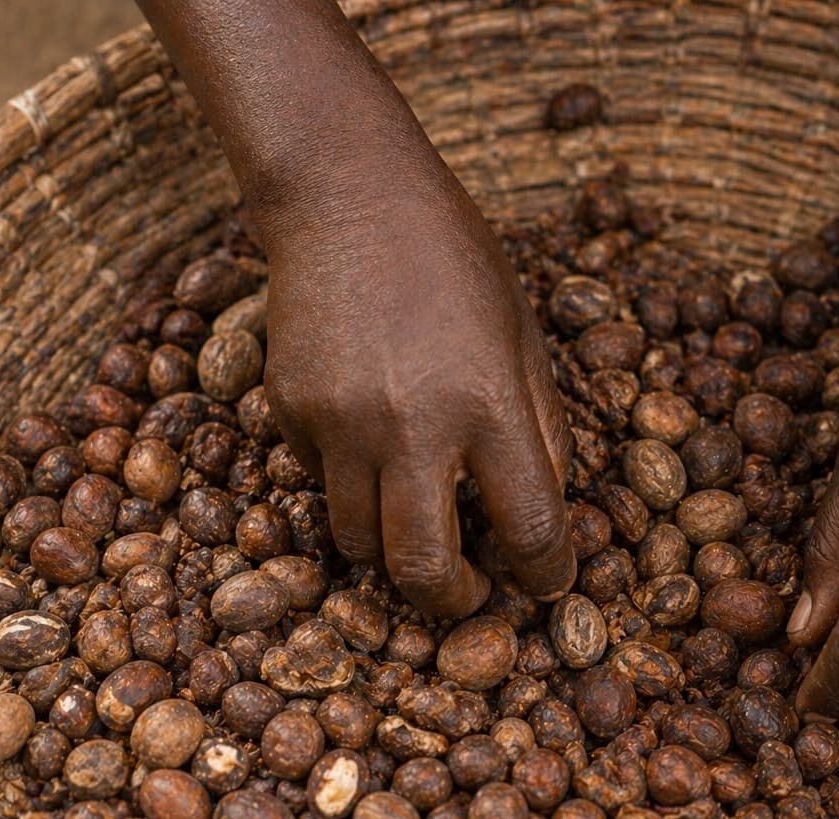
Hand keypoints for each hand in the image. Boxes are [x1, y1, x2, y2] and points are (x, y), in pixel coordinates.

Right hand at [260, 155, 574, 616]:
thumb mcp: (524, 338)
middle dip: (454, 603)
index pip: (529, 529)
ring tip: (422, 520)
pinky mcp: (288, 413)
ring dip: (397, 551)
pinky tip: (371, 437)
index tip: (548, 585)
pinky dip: (352, 486)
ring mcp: (338, 423)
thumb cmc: (454, 262)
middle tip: (473, 591)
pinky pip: (320, 486)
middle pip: (423, 571)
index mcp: (488, 403)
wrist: (346, 194)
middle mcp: (410, 424)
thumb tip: (550, 516)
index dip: (547, 576)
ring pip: (360, 544)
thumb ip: (542, 433)